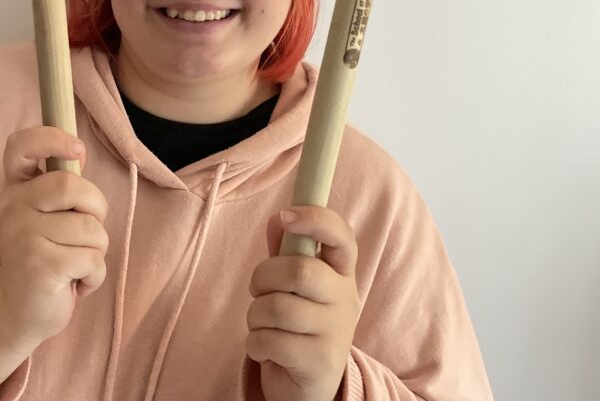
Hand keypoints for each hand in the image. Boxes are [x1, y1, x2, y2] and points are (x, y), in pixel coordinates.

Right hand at [0, 127, 108, 354]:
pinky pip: (92, 260)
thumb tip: (79, 153)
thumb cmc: (44, 256)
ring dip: (96, 251)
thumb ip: (61, 187)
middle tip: (86, 233)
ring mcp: (23, 236)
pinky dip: (95, 276)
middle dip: (96, 209)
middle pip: (71, 186)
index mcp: (17, 189)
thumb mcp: (47, 216)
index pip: (20, 147)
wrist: (17, 312)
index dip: (51, 138)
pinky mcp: (39, 266)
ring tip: (74, 264)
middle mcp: (13, 207)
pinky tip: (75, 284)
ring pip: (90, 229)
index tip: (78, 150)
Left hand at [245, 206, 360, 400]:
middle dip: (263, 277)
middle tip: (258, 290)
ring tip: (262, 325)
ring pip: (278, 307)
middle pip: (300, 271)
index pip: (342, 237)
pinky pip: (271, 341)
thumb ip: (285, 251)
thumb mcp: (293, 284)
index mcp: (340, 273)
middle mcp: (345, 299)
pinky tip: (264, 350)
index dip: (315, 219)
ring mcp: (336, 332)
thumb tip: (276, 219)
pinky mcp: (321, 362)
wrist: (309, 387)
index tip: (285, 215)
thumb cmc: (297, 324)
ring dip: (255, 315)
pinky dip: (255, 344)